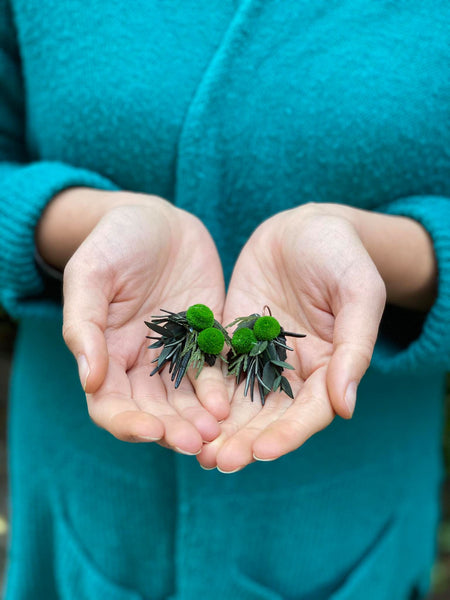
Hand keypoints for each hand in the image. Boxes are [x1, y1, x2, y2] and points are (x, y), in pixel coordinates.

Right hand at [61, 192, 228, 452]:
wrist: (158, 220)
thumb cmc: (115, 241)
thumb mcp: (91, 274)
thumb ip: (84, 325)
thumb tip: (89, 380)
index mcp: (107, 353)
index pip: (111, 404)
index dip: (128, 423)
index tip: (152, 431)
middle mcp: (141, 363)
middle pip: (154, 411)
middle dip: (173, 429)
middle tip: (198, 442)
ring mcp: (176, 354)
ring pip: (186, 400)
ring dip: (200, 420)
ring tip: (218, 432)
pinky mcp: (206, 340)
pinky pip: (214, 372)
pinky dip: (221, 390)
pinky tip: (232, 402)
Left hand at [197, 203, 385, 471]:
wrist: (303, 227)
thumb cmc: (341, 254)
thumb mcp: (358, 293)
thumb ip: (353, 347)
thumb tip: (346, 406)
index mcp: (329, 365)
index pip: (309, 412)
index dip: (288, 434)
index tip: (263, 452)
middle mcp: (293, 370)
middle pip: (270, 416)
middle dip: (246, 441)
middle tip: (219, 462)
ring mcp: (260, 357)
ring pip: (240, 402)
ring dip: (220, 429)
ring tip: (197, 452)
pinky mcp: (234, 340)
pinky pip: (217, 370)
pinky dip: (203, 394)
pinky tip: (183, 412)